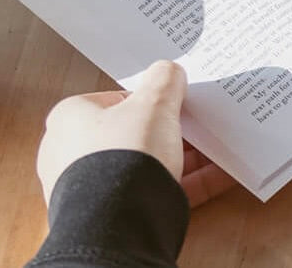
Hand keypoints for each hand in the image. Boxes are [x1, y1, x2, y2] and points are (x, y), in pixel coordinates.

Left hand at [36, 60, 236, 207]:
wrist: (119, 220)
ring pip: (147, 166)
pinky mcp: (114, 213)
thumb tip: (169, 70)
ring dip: (184, 158)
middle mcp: (72, 152)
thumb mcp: (154, 105)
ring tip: (217, 149)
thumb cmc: (124, 154)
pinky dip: (190, 183)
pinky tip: (221, 175)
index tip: (176, 100)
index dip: (149, 98)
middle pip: (134, 134)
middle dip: (170, 131)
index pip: (114, 100)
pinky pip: (158, 192)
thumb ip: (164, 82)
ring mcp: (93, 186)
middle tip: (198, 124)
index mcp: (71, 118)